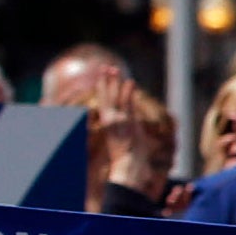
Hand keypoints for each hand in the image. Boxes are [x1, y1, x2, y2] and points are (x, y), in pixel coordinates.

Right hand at [73, 64, 169, 202]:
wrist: (128, 167)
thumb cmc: (128, 159)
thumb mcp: (126, 140)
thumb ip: (127, 130)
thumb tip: (132, 125)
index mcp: (109, 124)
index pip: (105, 102)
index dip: (104, 89)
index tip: (103, 78)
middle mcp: (111, 121)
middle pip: (107, 96)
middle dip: (106, 81)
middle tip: (105, 67)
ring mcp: (119, 121)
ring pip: (115, 98)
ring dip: (115, 82)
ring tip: (114, 69)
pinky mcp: (127, 123)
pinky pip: (128, 104)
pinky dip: (128, 93)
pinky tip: (130, 82)